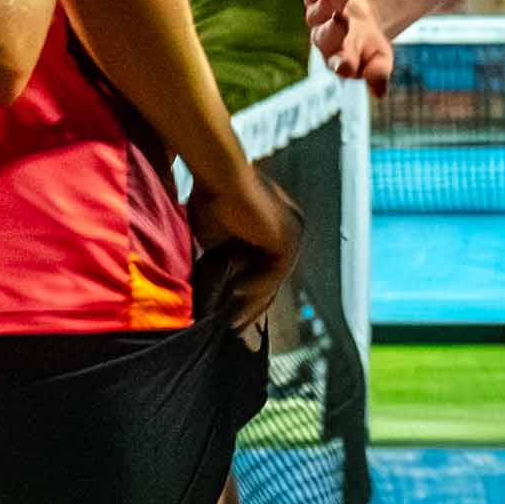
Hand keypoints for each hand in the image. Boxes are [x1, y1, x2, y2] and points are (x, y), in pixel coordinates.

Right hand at [189, 158, 302, 345]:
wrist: (218, 173)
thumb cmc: (210, 196)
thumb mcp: (215, 237)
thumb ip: (221, 258)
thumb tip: (212, 286)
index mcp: (278, 227)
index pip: (267, 269)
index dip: (249, 294)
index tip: (231, 314)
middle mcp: (292, 230)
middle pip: (273, 279)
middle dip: (254, 307)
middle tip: (236, 330)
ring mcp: (294, 234)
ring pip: (274, 279)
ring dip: (254, 303)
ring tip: (234, 323)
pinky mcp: (287, 238)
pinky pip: (274, 274)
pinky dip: (255, 287)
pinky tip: (235, 295)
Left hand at [308, 0, 397, 87]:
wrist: (362, 22)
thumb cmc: (370, 47)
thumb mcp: (381, 60)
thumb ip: (378, 73)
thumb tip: (380, 92)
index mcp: (339, 59)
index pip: (339, 64)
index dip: (341, 64)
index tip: (344, 65)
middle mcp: (323, 38)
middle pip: (326, 35)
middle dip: (334, 28)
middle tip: (343, 20)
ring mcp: (318, 15)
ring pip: (320, 8)